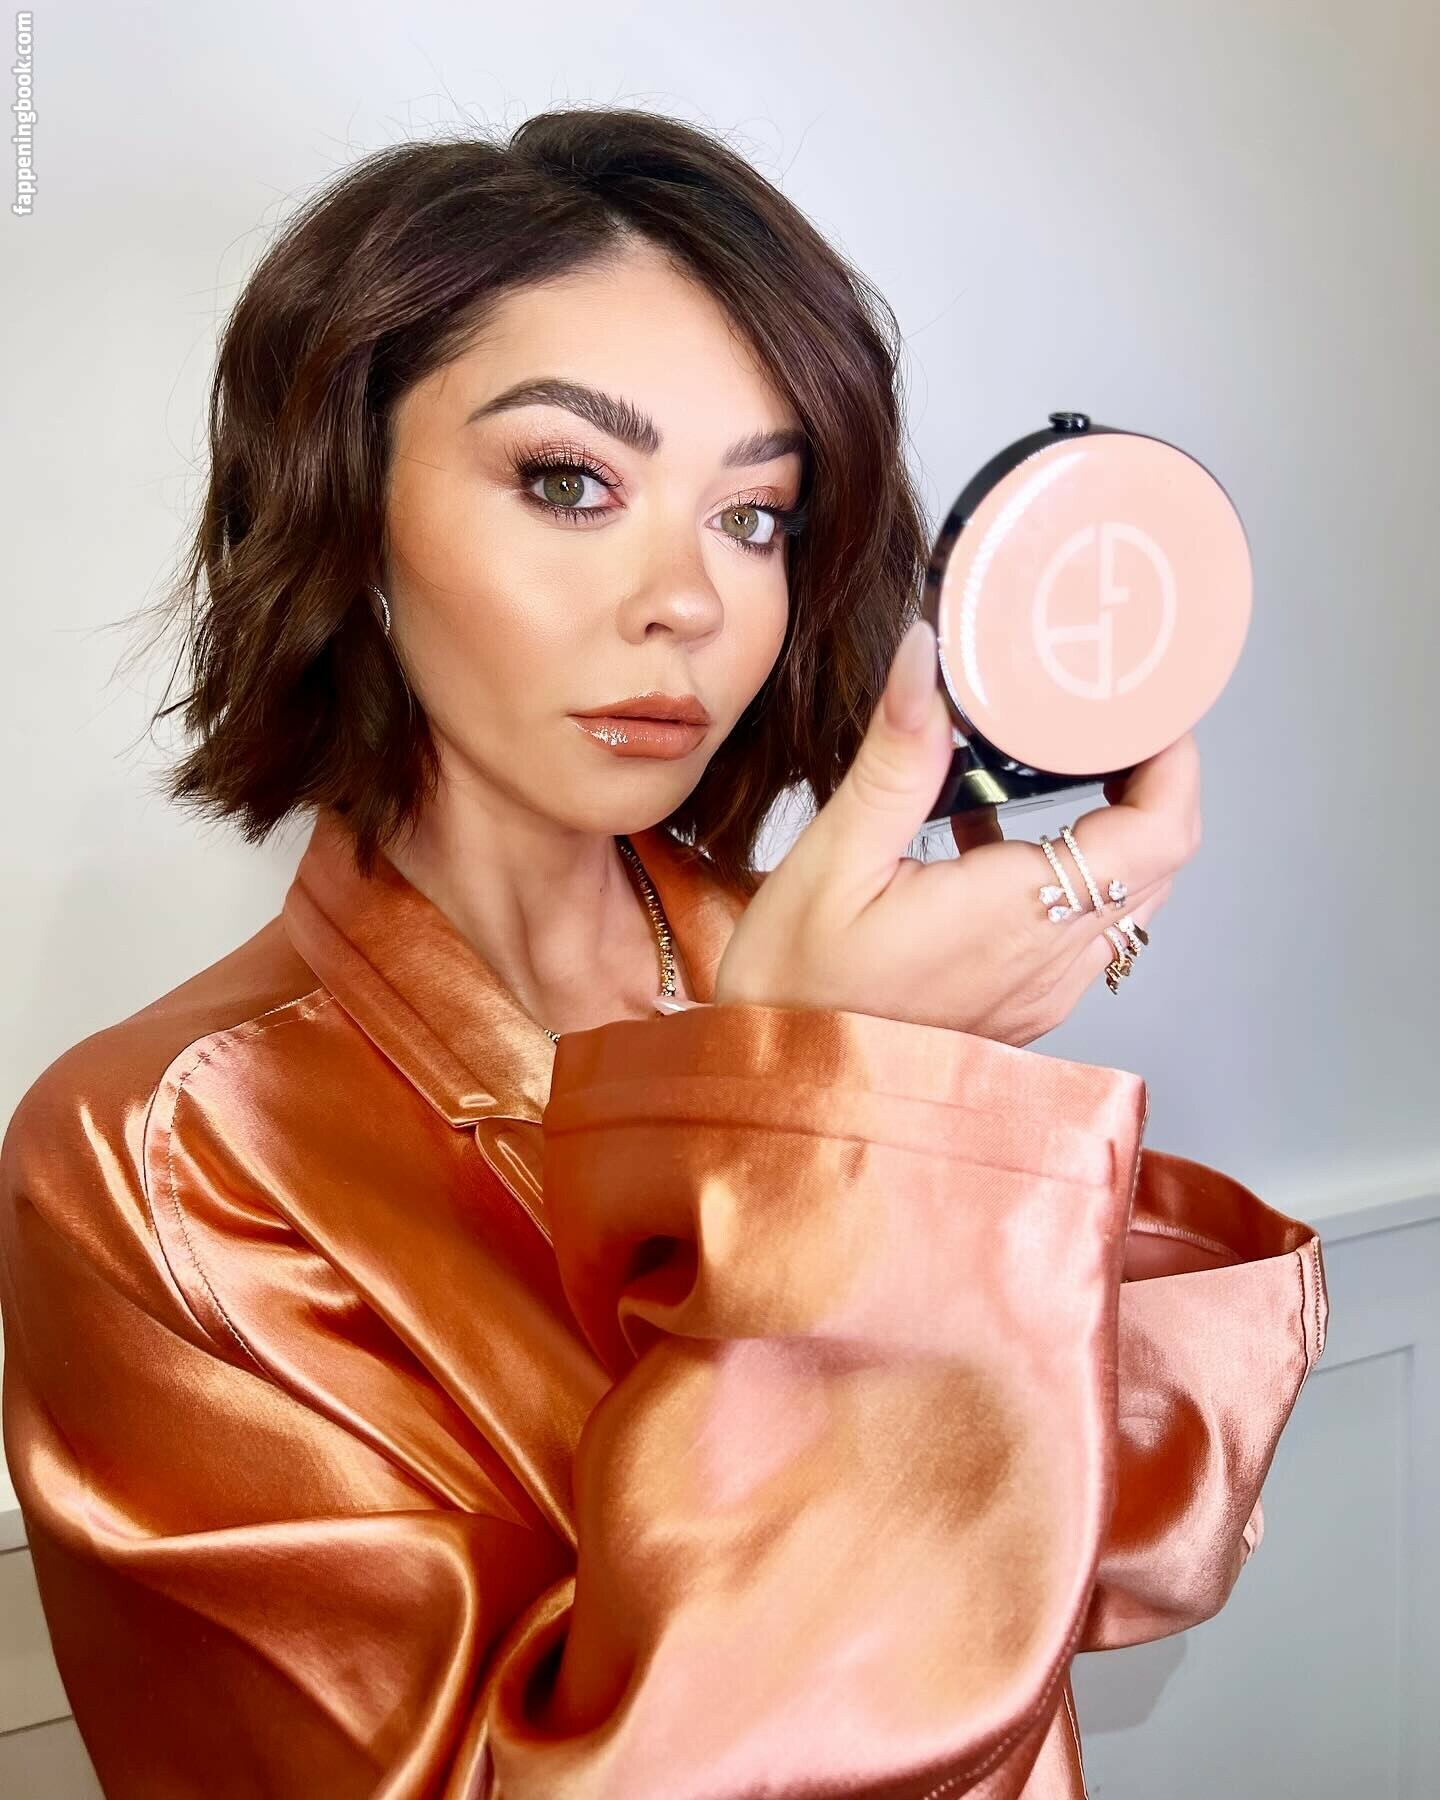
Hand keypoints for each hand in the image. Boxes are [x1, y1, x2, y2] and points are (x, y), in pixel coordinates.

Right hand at [713, 618, 1200, 1045]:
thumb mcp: (833, 860)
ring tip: (1066, 760)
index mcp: (1020, 912)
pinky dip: (1072, 872)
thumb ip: (896, 758)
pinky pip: (1082, 930)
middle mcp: (1050, 958)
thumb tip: (927, 657)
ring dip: (1118, 828)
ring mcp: (1042, 990)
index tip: (1149, 706)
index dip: (1175, 763)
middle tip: (1113, 716)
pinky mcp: (1021, 1007)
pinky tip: (996, 835)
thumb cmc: (796, 991)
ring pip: (1128, 899)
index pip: (1158, 833)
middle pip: (1159, 862)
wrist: (783, 1092)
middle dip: (1155, 782)